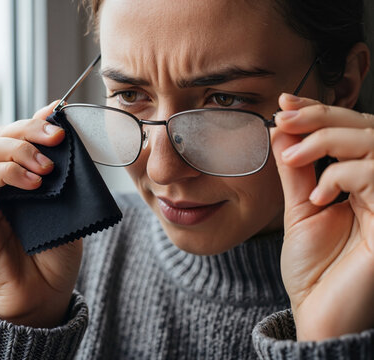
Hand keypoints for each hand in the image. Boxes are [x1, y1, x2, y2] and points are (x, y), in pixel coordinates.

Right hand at [0, 101, 82, 327]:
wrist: (43, 292)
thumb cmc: (56, 251)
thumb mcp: (68, 204)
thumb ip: (63, 173)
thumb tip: (66, 136)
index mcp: (20, 174)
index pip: (20, 134)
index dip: (37, 118)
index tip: (59, 112)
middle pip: (0, 134)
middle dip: (29, 128)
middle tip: (56, 137)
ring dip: (18, 149)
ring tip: (46, 168)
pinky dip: (7, 172)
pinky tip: (33, 184)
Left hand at [271, 93, 373, 340]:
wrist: (320, 310)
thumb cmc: (313, 267)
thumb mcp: (300, 209)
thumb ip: (297, 171)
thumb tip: (282, 130)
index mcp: (361, 182)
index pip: (348, 133)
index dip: (320, 112)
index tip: (285, 103)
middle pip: (366, 128)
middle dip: (323, 116)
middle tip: (285, 116)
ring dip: (329, 139)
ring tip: (292, 155)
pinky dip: (342, 175)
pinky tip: (318, 195)